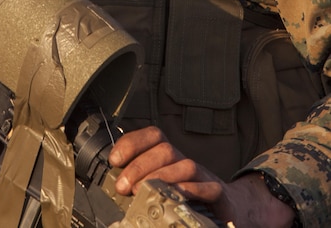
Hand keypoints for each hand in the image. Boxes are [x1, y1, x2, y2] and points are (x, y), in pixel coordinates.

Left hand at [108, 126, 296, 226]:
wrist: (232, 209)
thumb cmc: (190, 198)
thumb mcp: (163, 186)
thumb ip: (142, 181)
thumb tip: (113, 182)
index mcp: (170, 158)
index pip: (152, 136)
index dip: (132, 142)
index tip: (114, 160)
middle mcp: (185, 162)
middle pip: (164, 150)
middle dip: (140, 165)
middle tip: (123, 186)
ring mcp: (203, 176)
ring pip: (184, 165)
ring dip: (161, 177)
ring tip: (142, 192)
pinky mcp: (219, 195)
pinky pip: (208, 187)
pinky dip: (192, 190)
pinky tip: (177, 196)